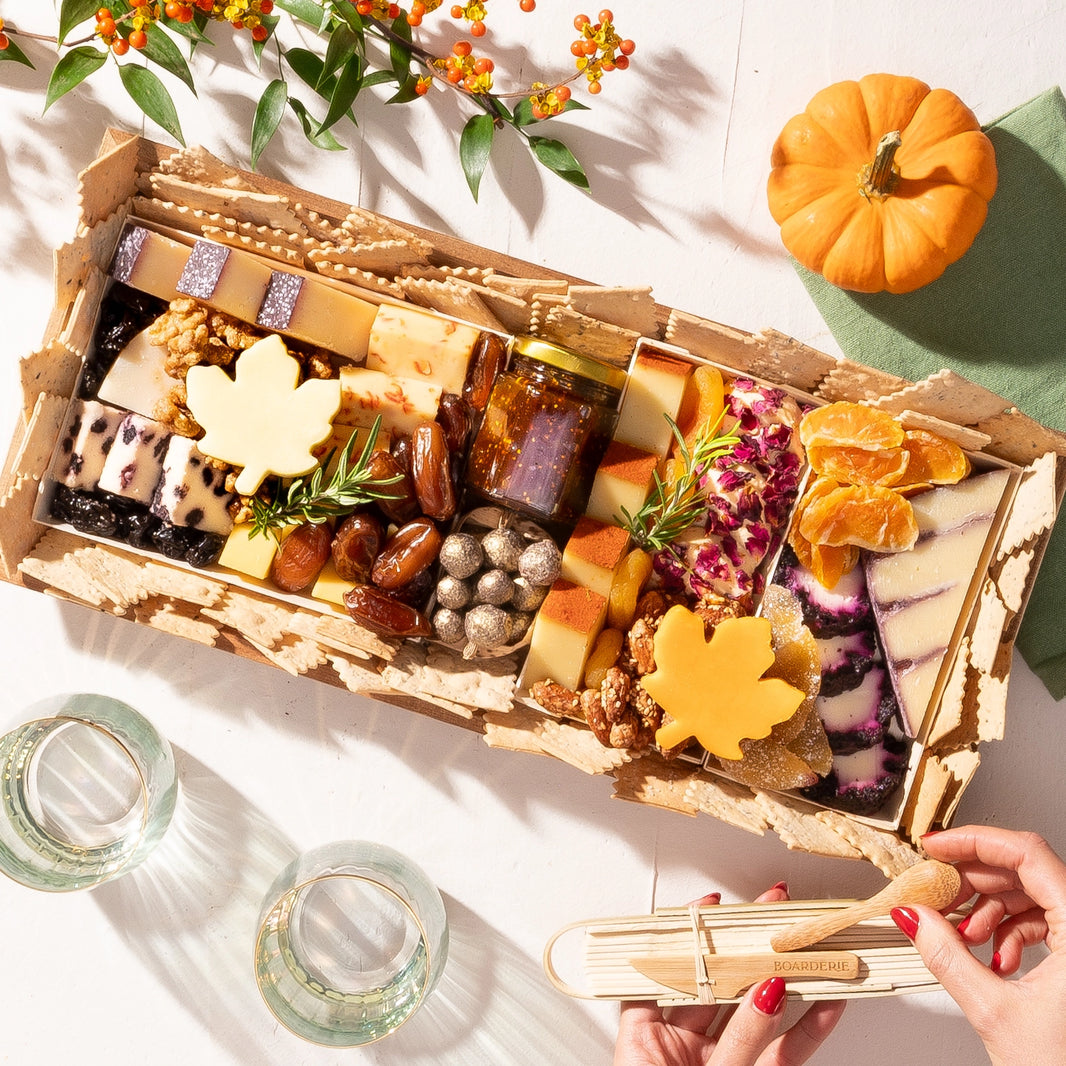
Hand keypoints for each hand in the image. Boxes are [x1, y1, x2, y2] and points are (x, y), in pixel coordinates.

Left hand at [613, 884, 845, 1065]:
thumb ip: (738, 1040)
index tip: (714, 902)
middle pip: (719, 983)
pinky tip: (833, 1001)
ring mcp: (721, 1063)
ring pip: (758, 1014)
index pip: (664, 968)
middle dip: (751, 948)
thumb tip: (769, 992)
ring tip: (816, 946)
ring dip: (790, 981)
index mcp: (645, 1038)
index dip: (688, 934)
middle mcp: (682, 1047)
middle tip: (779, 912)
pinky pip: (785, 1053)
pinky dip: (811, 1028)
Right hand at [895, 825, 1065, 1065]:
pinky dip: (1010, 930)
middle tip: (936, 893)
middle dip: (974, 882)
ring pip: (1034, 895)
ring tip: (964, 937)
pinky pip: (1047, 920)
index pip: (1027, 854)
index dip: (975, 842)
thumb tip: (912, 915)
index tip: (935, 846)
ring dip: (990, 909)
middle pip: (1027, 871)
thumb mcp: (995, 1012)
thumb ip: (946, 956)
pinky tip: (992, 958)